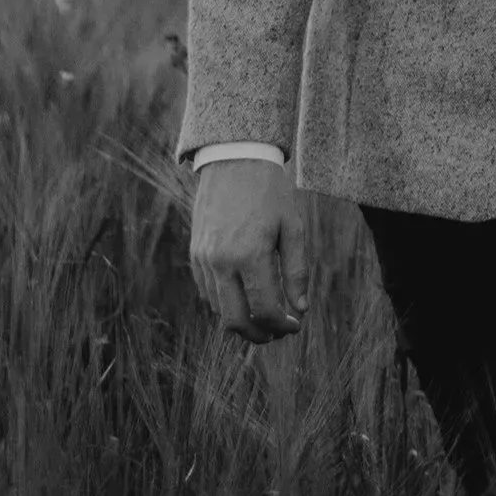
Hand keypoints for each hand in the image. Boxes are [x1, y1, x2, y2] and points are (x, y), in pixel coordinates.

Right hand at [188, 157, 308, 343]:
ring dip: (242, 321)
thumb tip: (300, 309)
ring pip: (218, 309)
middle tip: (279, 333)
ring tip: (266, 317)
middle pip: (235, 320)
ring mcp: (203, 259)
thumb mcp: (292, 228)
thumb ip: (296, 271)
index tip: (296, 326)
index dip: (282, 326)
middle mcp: (221, 261)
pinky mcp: (195, 254)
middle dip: (259, 335)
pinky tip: (246, 297)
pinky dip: (226, 303)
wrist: (235, 161)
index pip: (264, 309)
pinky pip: (208, 292)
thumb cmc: (271, 193)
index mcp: (250, 254)